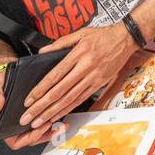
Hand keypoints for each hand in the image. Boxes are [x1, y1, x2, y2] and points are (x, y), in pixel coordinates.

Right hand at [0, 70, 62, 149]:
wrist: (1, 77)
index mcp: (5, 127)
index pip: (17, 141)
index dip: (30, 138)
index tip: (41, 128)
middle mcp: (18, 126)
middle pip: (34, 138)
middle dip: (47, 134)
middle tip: (58, 126)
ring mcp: (29, 120)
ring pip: (42, 130)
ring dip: (54, 128)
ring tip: (64, 123)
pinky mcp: (38, 111)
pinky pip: (47, 118)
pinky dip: (55, 116)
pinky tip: (64, 111)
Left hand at [21, 24, 137, 135]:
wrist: (126, 39)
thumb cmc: (102, 35)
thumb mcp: (81, 33)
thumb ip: (60, 42)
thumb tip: (42, 52)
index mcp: (78, 54)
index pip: (54, 75)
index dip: (40, 89)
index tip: (28, 100)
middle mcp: (85, 68)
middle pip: (59, 91)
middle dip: (41, 106)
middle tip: (28, 117)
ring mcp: (93, 78)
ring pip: (70, 98)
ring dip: (53, 112)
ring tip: (39, 122)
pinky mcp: (99, 84)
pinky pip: (82, 99)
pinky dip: (68, 109)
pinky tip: (58, 115)